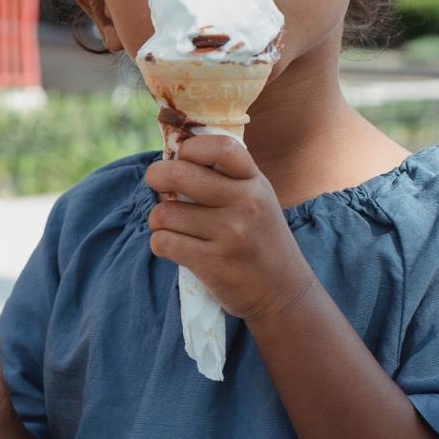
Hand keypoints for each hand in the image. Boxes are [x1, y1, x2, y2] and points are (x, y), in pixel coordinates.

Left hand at [145, 135, 315, 320]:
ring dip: (159, 220)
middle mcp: (245, 204)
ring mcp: (230, 234)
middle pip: (178, 174)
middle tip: (156, 183)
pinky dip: (161, 244)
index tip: (181, 157)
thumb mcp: (257, 198)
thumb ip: (224, 176)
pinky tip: (175, 246)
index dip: (190, 147)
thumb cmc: (259, 238)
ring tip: (174, 226)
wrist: (283, 292)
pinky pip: (163, 242)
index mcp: (255, 182)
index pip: (220, 147)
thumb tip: (171, 157)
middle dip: (156, 176)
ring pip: (164, 213)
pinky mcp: (212, 263)